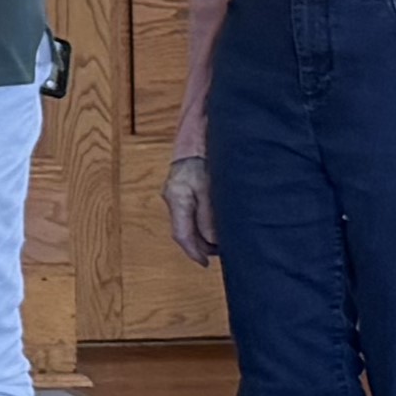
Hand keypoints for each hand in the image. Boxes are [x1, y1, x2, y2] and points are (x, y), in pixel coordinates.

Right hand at [163, 152, 217, 266]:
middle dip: (202, 245)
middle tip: (221, 252)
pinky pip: (191, 212)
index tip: (205, 263)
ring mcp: (176, 192)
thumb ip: (210, 216)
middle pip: (184, 231)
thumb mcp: (210, 188)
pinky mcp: (184, 188)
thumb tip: (213, 241)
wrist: (201, 132)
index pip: (181, 234)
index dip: (193, 252)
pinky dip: (203, 222)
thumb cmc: (206, 156)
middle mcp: (173, 197)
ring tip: (222, 239)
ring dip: (204, 234)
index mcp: (177, 198)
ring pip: (188, 222)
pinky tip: (216, 223)